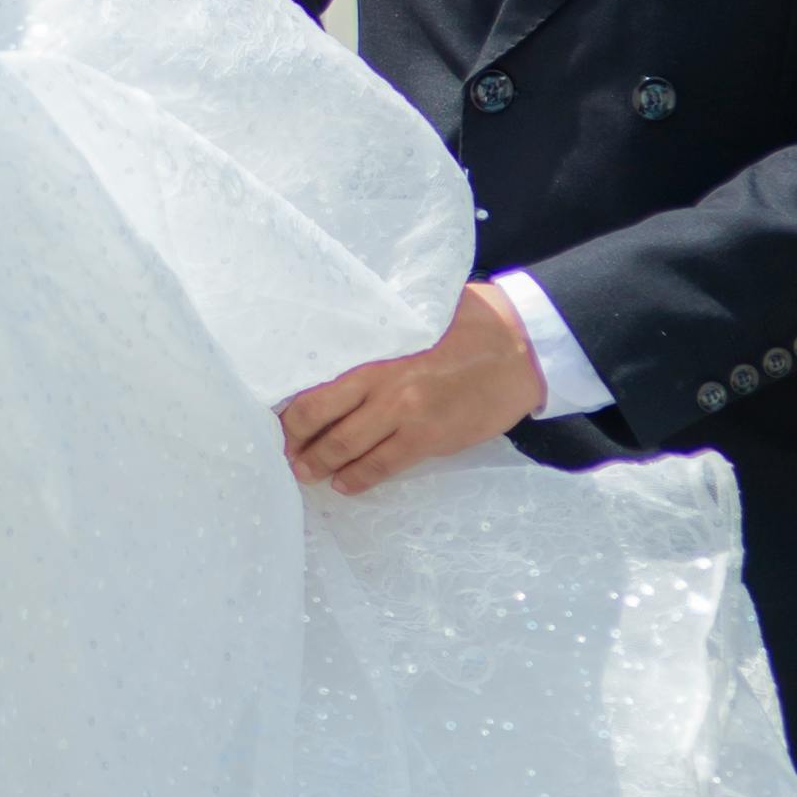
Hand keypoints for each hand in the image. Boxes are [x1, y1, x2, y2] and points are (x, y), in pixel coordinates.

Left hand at [277, 280, 545, 494]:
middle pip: (319, 416)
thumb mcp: (417, 312)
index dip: (290, 405)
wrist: (522, 348)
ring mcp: (404, 412)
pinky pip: (382, 465)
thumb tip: (340, 321)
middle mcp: (382, 381)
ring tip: (304, 472)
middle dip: (295, 439)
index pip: (316, 380)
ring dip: (319, 463)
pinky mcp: (429, 437)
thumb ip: (380, 324)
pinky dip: (357, 477)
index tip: (274, 417)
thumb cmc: (470, 322)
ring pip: (345, 445)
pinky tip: (343, 484)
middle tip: (282, 452)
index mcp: (375, 347)